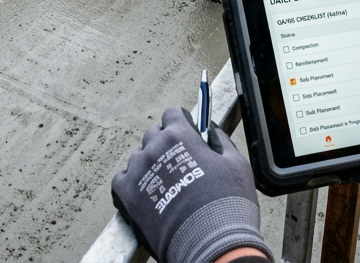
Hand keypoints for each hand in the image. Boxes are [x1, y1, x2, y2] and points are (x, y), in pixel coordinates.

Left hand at [111, 107, 269, 262]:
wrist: (211, 245)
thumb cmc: (227, 205)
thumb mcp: (236, 164)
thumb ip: (220, 141)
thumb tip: (212, 132)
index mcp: (179, 135)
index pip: (172, 115)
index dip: (181, 125)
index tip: (188, 136)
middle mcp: (154, 147)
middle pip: (154, 135)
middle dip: (166, 145)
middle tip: (181, 166)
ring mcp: (137, 170)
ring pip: (139, 158)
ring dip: (150, 166)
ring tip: (168, 188)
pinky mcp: (125, 194)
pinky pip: (122, 180)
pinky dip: (132, 185)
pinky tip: (148, 196)